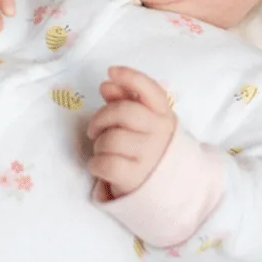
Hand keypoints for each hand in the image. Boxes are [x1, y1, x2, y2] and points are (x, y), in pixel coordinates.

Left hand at [86, 66, 176, 198]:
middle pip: (123, 112)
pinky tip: (101, 166)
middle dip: (100, 118)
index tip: (111, 72)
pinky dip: (96, 164)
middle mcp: (160, 134)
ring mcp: (150, 157)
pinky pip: (105, 164)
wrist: (166, 189)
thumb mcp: (144, 123)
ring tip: (104, 151)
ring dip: (99, 145)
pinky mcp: (136, 178)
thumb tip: (107, 84)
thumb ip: (126, 101)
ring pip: (111, 139)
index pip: (151, 90)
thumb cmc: (147, 149)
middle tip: (94, 129)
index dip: (130, 77)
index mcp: (164, 116)